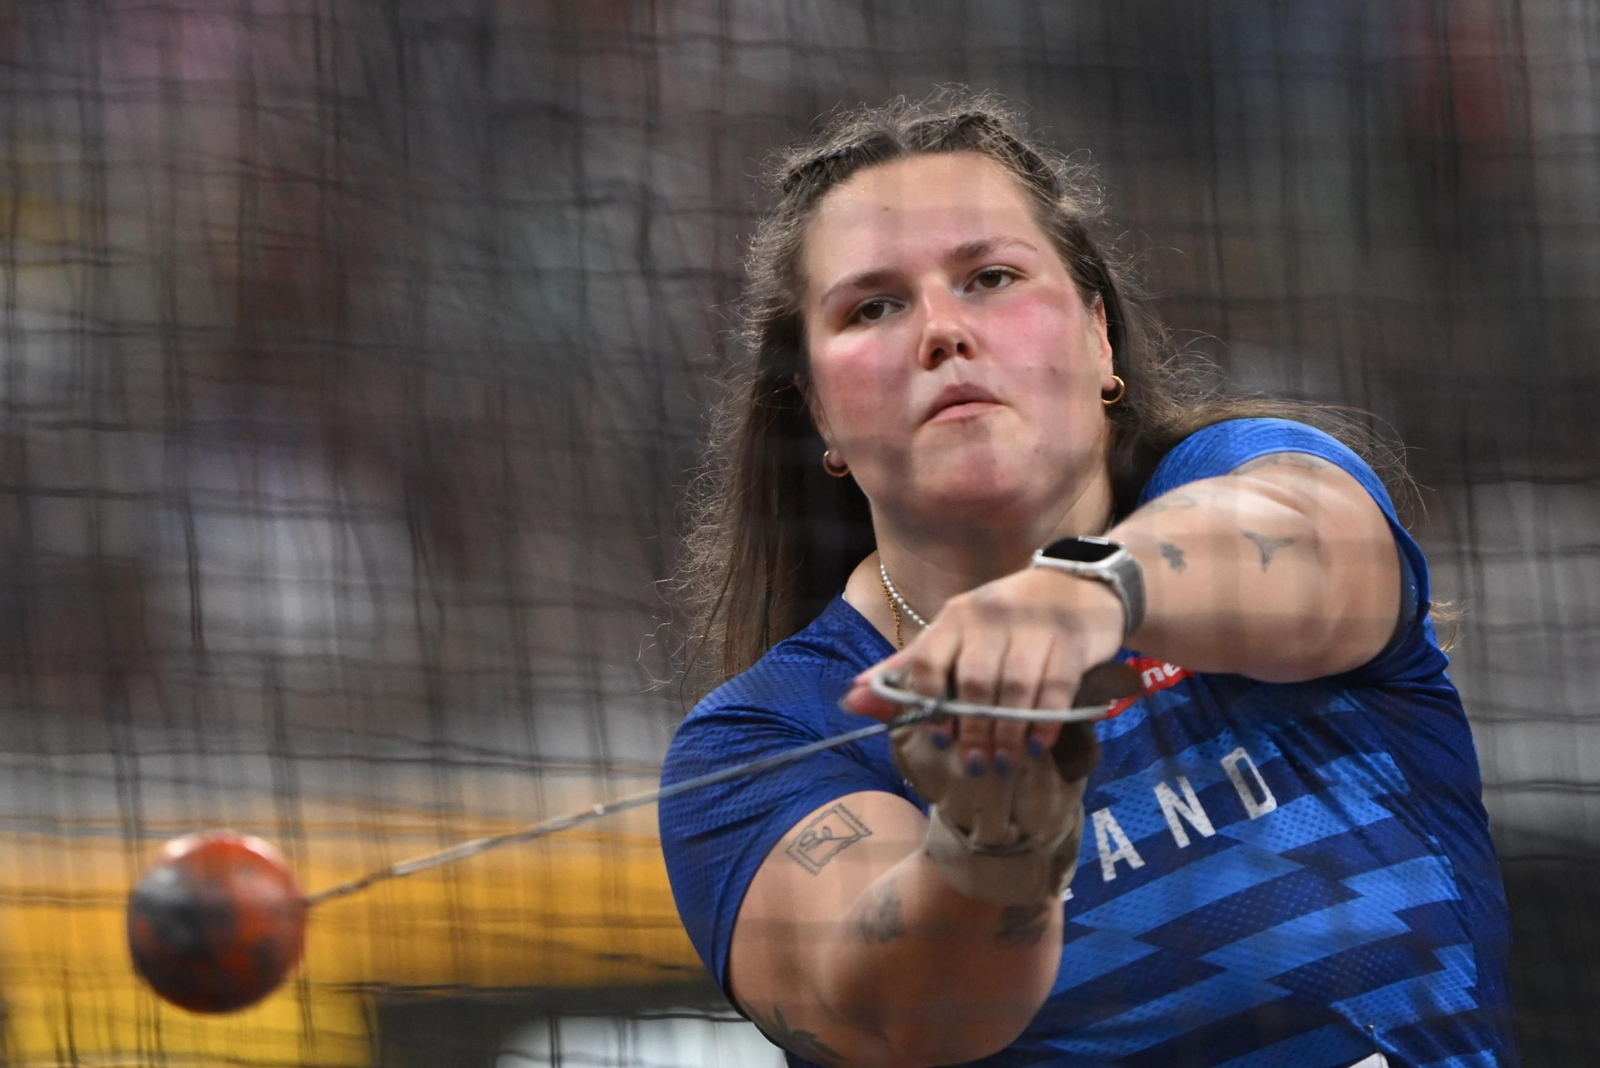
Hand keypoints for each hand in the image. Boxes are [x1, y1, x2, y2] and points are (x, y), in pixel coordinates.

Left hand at [842, 567, 1127, 776]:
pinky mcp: (1071, 641)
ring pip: (1014, 689)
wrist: (1077, 585)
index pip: (927, 660)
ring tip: (1003, 761)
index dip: (928, 703)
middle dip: (972, 729)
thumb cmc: (1006, 620)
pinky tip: (1036, 745)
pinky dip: (1044, 723)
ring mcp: (1033, 627)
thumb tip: (852, 698)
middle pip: (973, 681)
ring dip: (1007, 733)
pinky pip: (1055, 690)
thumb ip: (908, 667)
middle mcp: (990, 617)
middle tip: (974, 763)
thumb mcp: (955, 634)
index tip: (938, 737)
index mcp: (955, 616)